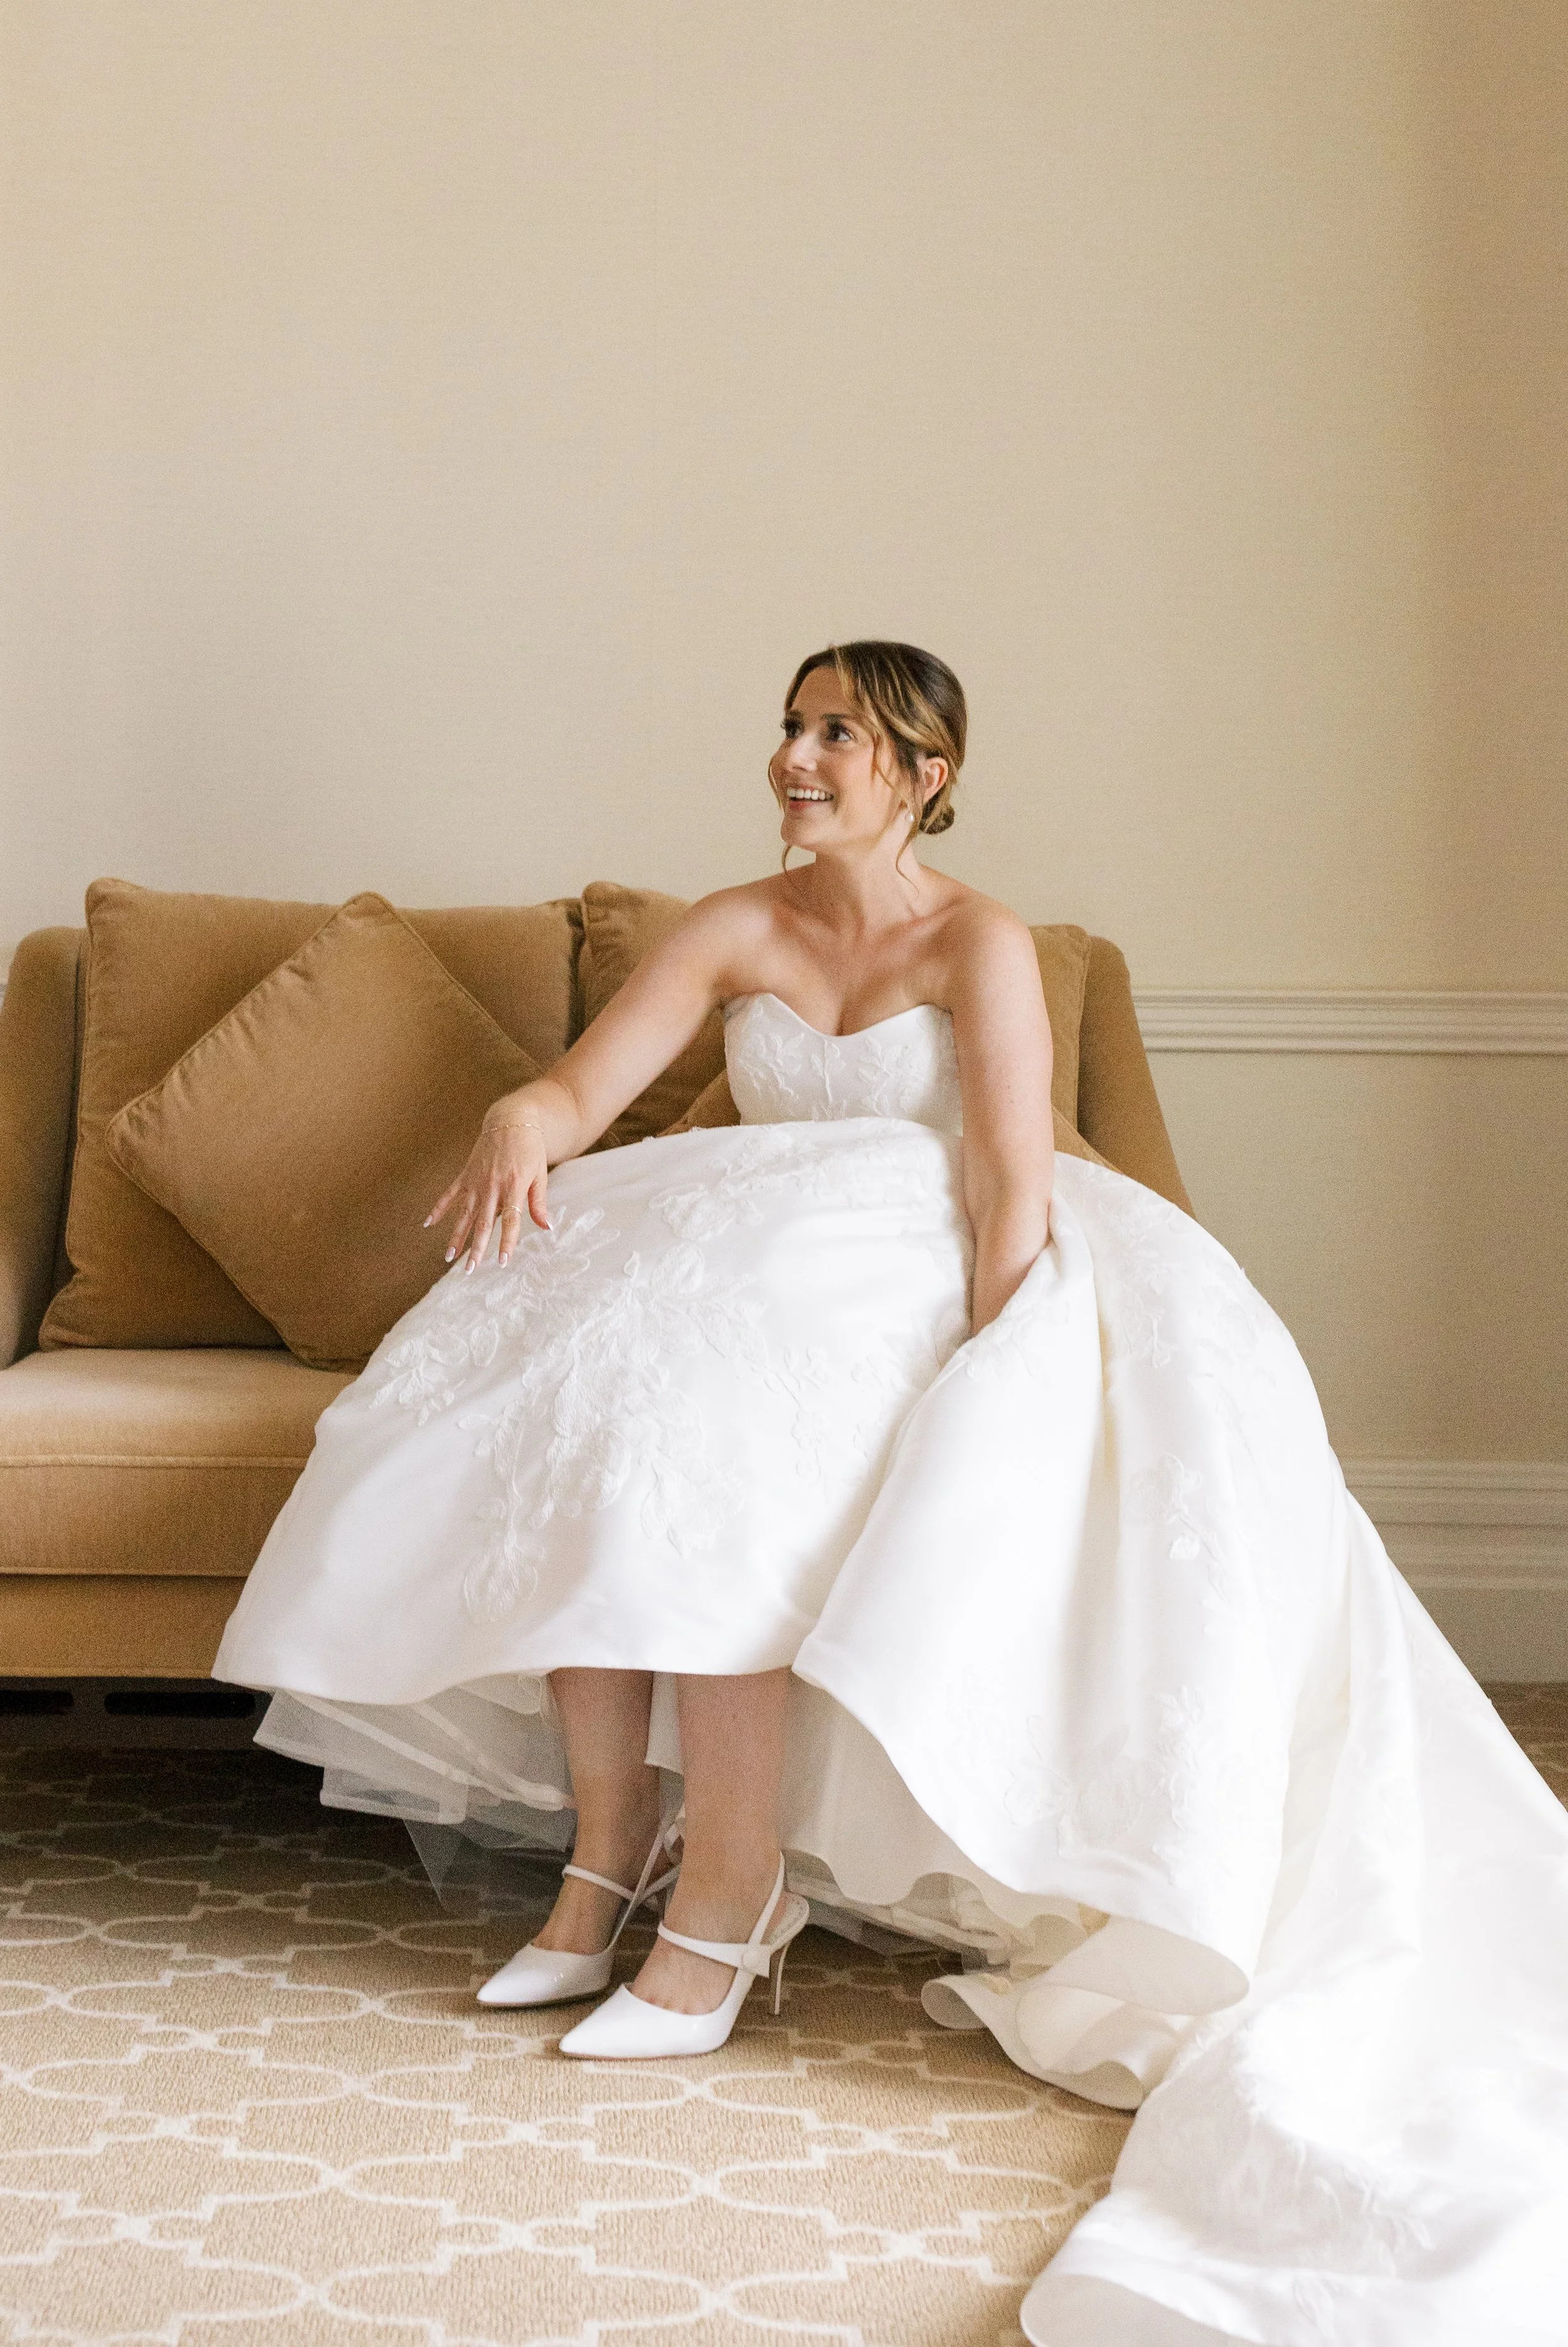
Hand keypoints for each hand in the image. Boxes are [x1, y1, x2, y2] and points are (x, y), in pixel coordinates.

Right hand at [424, 1118, 549, 1272]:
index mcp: (514, 1186)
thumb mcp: (540, 1174)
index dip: (507, 1241)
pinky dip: (438, 1208)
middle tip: (470, 1270)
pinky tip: (427, 1224)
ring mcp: (476, 1181)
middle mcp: (492, 1186)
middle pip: (483, 1222)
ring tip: (448, 1257)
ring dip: (455, 1236)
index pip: (511, 1220)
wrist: (511, 1120)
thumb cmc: (530, 1149)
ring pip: (464, 1214)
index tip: (503, 1261)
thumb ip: (539, 1202)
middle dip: (476, 1248)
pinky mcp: (465, 1175)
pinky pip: (449, 1195)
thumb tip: (546, 1227)